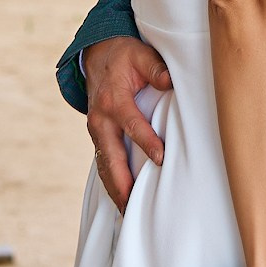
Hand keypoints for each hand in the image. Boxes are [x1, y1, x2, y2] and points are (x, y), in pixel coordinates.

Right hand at [82, 33, 172, 211]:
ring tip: (127, 212)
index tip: (160, 158)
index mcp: (113, 99)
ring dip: (115, 188)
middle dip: (122, 180)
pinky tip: (121, 201)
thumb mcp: (141, 54)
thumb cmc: (124, 56)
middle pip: (110, 155)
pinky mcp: (99, 137)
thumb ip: (155, 68)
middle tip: (134, 203)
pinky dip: (111, 183)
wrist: (97, 56)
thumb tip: (169, 81)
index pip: (131, 123)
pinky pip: (103, 163)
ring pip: (104, 165)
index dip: (146, 141)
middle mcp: (101, 118)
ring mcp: (96, 130)